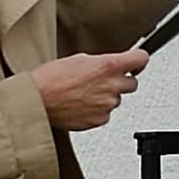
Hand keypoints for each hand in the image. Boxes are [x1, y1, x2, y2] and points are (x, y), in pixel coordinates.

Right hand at [27, 49, 150, 136]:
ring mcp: (107, 105)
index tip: (137, 62)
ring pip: (117, 100)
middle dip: (121, 81)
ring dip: (106, 96)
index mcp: (108, 66)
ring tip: (85, 93)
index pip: (140, 59)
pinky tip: (81, 105)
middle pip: (133, 83)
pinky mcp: (99, 120)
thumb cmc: (51, 78)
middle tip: (104, 80)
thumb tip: (109, 66)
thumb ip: (101, 63)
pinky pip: (106, 114)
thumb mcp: (79, 59)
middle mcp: (111, 86)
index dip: (139, 60)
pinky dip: (97, 110)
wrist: (38, 100)